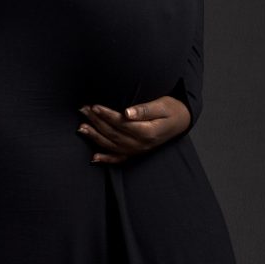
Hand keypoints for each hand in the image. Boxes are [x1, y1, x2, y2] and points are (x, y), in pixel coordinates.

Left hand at [75, 95, 191, 163]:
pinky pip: (120, 158)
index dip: (107, 115)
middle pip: (114, 134)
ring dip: (96, 137)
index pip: (121, 123)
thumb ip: (145, 109)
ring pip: (113, 145)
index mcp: (147, 132)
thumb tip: (127, 112)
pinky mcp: (137, 152)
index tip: (94, 106)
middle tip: (83, 110)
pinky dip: (106, 159)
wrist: (182, 121)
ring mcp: (138, 150)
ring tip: (81, 128)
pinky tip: (94, 157)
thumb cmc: (172, 109)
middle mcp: (141, 144)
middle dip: (96, 122)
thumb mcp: (162, 105)